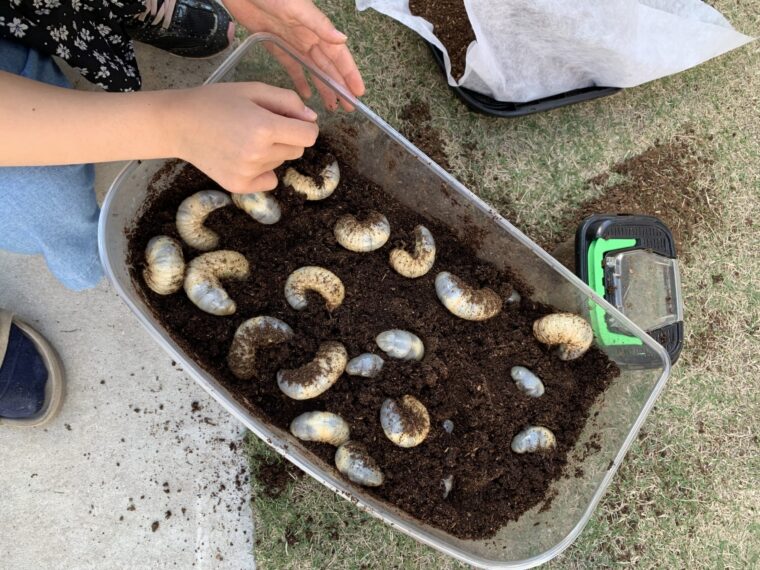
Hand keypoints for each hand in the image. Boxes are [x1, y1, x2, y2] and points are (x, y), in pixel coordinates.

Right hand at [169, 82, 318, 192]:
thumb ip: (288, 101)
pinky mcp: (239, 186)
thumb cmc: (216, 102)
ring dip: (272, 152)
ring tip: (244, 138)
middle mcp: (259, 154)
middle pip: (297, 150)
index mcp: (265, 127)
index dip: (304, 126)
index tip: (291, 120)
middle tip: (261, 126)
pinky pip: (270, 180)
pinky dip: (263, 171)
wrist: (178, 124)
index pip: (309, 135)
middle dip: (287, 137)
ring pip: (281, 163)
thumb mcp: (253, 89)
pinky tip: (242, 156)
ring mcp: (248, 173)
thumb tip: (312, 119)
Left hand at [223, 0, 364, 109]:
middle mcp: (308, 37)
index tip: (358, 92)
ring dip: (323, 87)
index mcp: (316, 29)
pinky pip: (292, 67)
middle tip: (349, 107)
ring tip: (332, 106)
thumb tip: (342, 39)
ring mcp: (292, 43)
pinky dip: (300, 81)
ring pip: (313, 70)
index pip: (338, 55)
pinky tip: (306, 95)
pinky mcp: (275, 46)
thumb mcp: (296, 6)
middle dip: (340, 86)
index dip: (349, 73)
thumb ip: (318, 24)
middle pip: (328, 66)